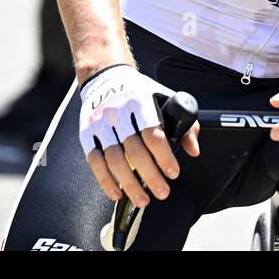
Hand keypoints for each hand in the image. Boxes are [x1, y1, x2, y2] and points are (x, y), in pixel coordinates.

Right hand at [78, 65, 200, 207]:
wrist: (106, 79)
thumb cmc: (141, 92)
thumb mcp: (166, 97)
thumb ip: (184, 122)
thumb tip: (193, 150)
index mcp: (141, 101)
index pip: (153, 133)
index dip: (164, 156)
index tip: (173, 173)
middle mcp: (118, 112)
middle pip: (134, 151)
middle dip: (150, 176)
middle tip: (162, 192)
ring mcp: (100, 123)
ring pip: (113, 160)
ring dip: (129, 184)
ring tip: (143, 199)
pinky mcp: (86, 133)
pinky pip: (94, 161)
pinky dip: (105, 181)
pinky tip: (117, 193)